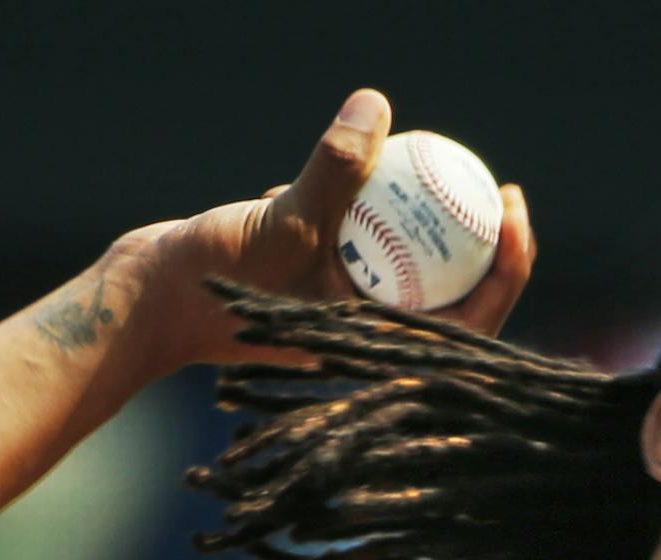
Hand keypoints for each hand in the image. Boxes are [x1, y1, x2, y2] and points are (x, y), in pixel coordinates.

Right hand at [110, 89, 535, 380]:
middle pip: (450, 297)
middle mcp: (367, 342)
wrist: (148, 302)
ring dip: (417, 226)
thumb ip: (336, 169)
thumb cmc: (214, 281)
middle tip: (501, 190)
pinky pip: (359, 252)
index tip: (513, 212)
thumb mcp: (285, 219)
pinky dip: (355, 216)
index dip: (507, 271)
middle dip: (481, 244)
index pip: (470, 323)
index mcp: (377, 351)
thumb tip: (375, 108)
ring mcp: (342, 319)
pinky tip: (318, 185)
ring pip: (404, 271)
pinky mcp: (316, 294)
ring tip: (431, 173)